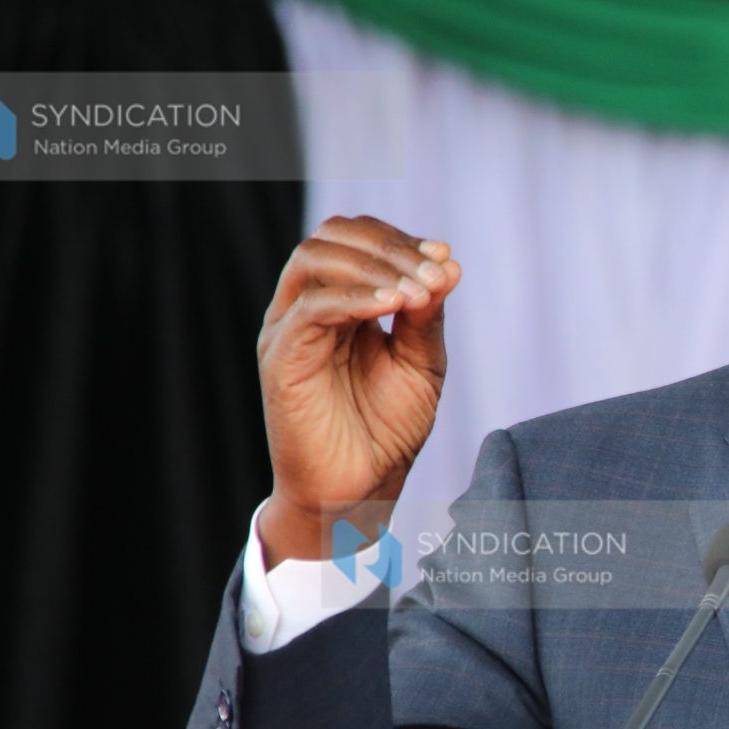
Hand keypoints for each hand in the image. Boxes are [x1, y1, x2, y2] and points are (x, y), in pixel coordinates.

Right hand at [254, 216, 460, 561]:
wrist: (360, 492)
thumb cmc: (387, 430)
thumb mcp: (421, 364)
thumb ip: (427, 315)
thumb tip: (447, 262)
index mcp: (340, 303)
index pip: (357, 240)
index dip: (400, 240)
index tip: (443, 256)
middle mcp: (308, 308)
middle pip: (330, 236)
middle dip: (387, 245)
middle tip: (432, 271)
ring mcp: (288, 330)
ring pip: (312, 260)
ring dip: (371, 266)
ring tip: (415, 290)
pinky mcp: (280, 358)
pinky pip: (310, 310)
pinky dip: (353, 299)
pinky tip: (393, 306)